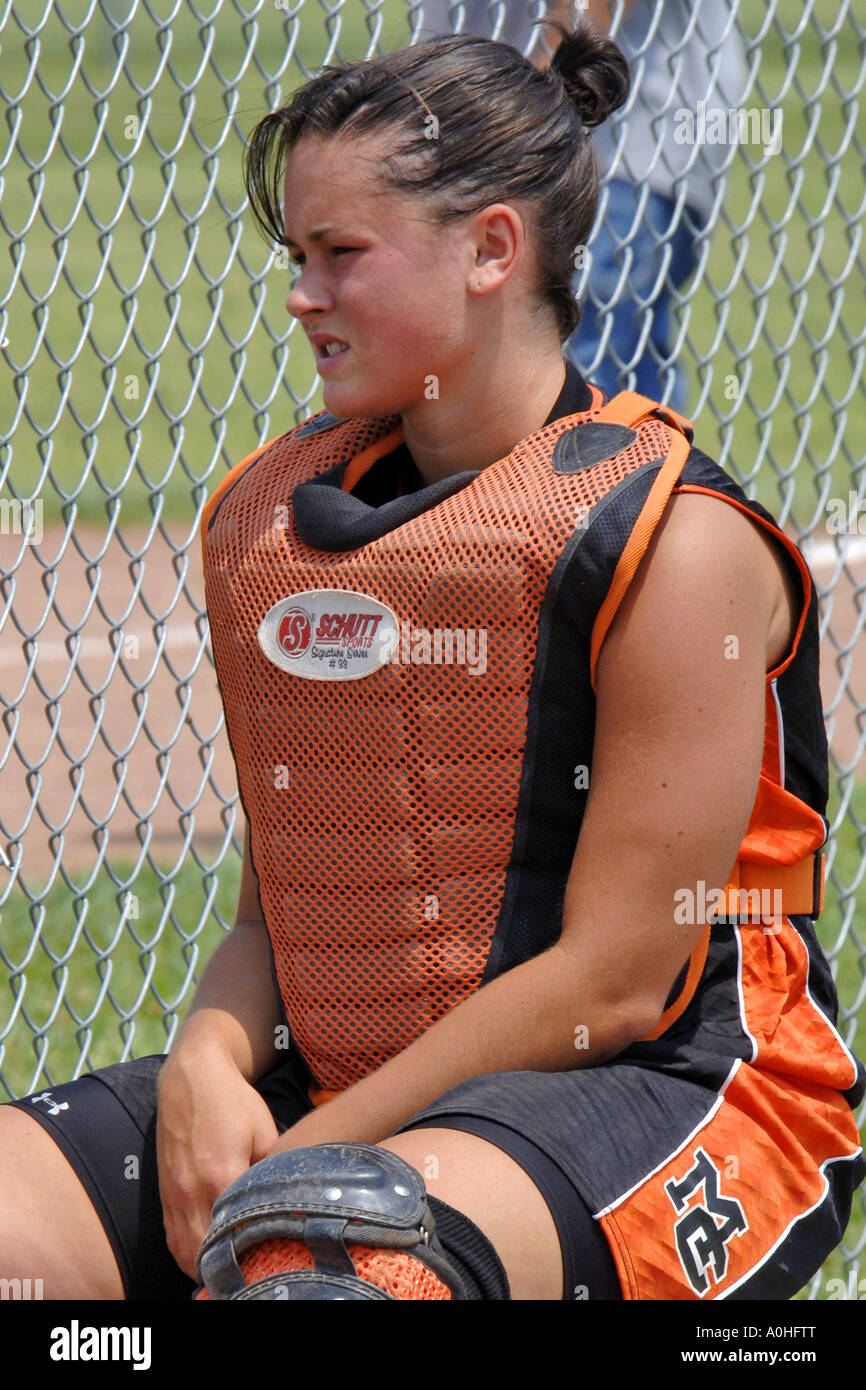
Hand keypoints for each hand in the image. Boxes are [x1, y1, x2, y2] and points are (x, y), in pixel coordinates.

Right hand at [156, 1044, 278, 1279]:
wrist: (190, 1077)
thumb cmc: (233, 1101)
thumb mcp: (265, 1131)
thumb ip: (273, 1170)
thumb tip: (288, 1199)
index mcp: (222, 1176)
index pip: (236, 1233)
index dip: (252, 1253)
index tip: (268, 1260)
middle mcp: (192, 1192)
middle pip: (206, 1254)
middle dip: (227, 1268)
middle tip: (251, 1271)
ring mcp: (174, 1195)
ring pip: (184, 1253)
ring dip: (204, 1267)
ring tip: (228, 1270)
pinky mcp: (164, 1194)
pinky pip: (172, 1239)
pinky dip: (187, 1254)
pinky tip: (204, 1257)